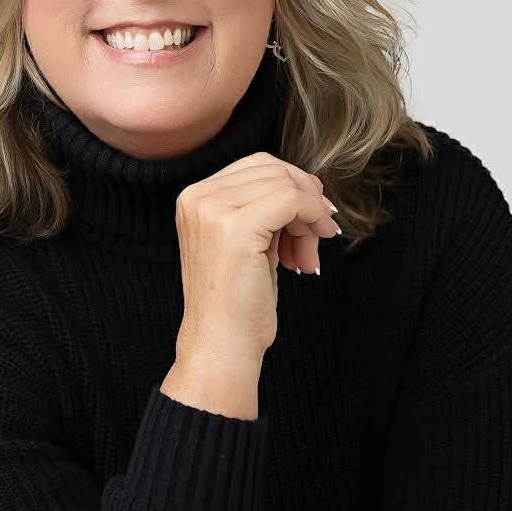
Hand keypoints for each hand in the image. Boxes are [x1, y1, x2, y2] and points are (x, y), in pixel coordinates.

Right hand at [174, 151, 340, 359]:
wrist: (221, 344)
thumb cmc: (236, 302)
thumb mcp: (248, 242)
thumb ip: (266, 209)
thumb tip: (309, 186)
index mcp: (194, 198)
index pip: (257, 166)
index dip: (294, 186)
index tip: (311, 219)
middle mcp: (198, 198)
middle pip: (273, 169)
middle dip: (305, 199)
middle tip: (317, 236)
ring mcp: (213, 211)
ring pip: (285, 183)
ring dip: (310, 215)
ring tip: (307, 253)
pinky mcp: (235, 228)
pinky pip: (292, 200)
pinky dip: (313, 218)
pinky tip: (312, 248)